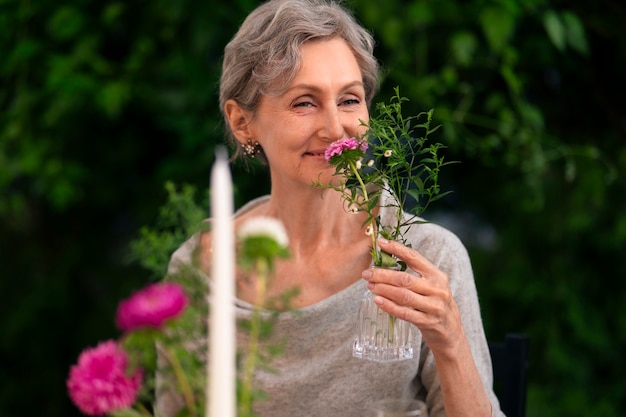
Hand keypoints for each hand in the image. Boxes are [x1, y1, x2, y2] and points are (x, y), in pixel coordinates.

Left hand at [362, 238, 464, 354]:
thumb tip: (386, 261)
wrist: (451, 331)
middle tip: (367, 273)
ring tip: (370, 286)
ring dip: (383, 289)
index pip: (415, 258)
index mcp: (437, 275)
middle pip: (405, 278)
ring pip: (403, 295)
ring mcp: (433, 306)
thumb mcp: (432, 285)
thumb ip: (415, 274)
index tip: (381, 243)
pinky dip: (389, 306)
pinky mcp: (427, 322)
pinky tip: (377, 300)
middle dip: (383, 275)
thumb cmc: (435, 303)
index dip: (397, 249)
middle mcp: (437, 289)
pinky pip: (404, 313)